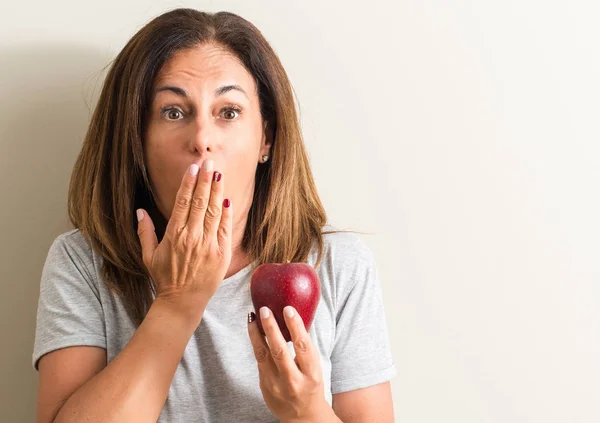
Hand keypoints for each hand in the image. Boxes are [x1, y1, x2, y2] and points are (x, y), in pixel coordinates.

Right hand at [136, 160, 231, 315]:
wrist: (183, 302)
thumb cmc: (165, 278)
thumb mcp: (148, 256)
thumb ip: (144, 232)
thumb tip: (139, 210)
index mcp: (174, 235)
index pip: (182, 202)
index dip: (188, 183)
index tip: (193, 168)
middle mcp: (192, 237)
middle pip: (200, 202)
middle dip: (205, 180)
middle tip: (209, 162)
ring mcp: (209, 245)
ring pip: (214, 211)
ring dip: (217, 190)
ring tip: (219, 173)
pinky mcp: (222, 253)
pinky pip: (225, 228)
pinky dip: (226, 212)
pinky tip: (227, 198)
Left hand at [248, 306, 332, 422]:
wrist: (303, 416)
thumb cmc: (310, 385)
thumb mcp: (314, 368)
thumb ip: (305, 349)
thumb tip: (293, 318)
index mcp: (311, 374)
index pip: (303, 347)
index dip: (295, 326)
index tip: (288, 310)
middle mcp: (293, 381)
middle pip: (279, 351)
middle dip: (271, 328)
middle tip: (265, 310)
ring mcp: (276, 385)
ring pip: (263, 355)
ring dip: (256, 333)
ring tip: (252, 317)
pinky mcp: (264, 386)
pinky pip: (259, 360)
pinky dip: (256, 342)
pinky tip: (254, 330)